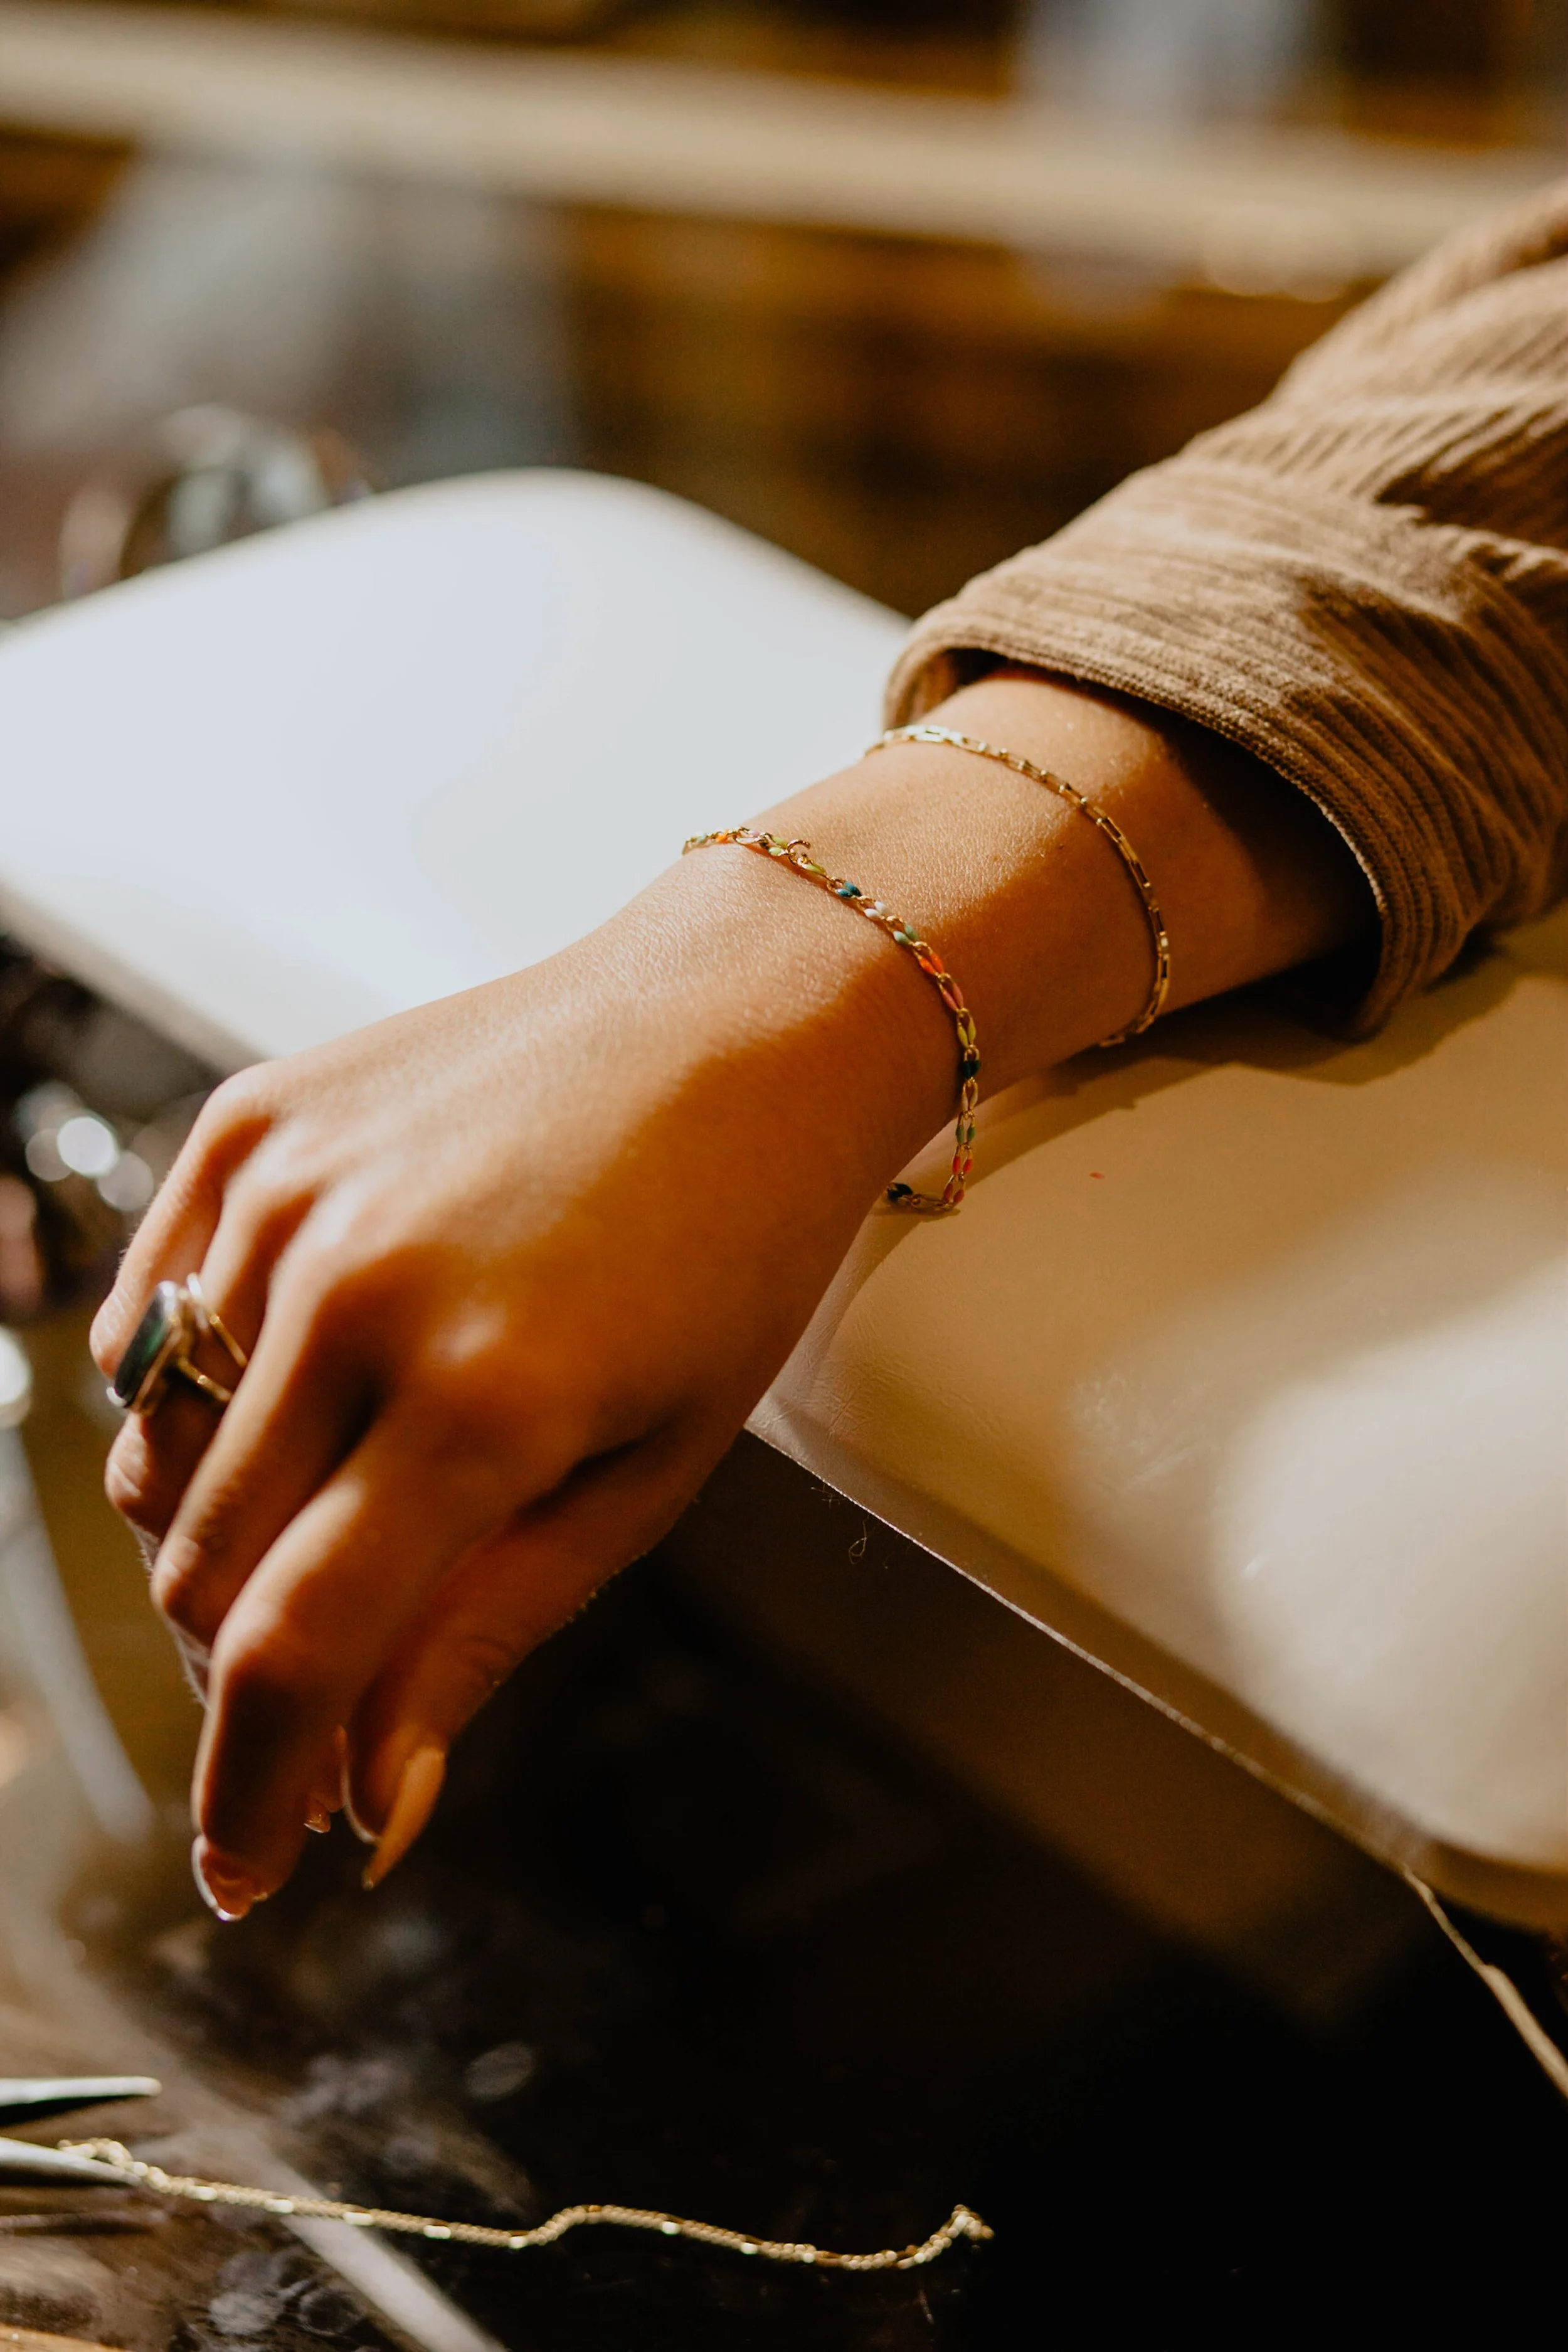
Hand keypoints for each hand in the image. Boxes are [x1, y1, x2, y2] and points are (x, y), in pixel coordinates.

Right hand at [90, 672, 1368, 1915]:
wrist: (740, 1019)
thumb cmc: (729, 1252)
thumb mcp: (645, 1474)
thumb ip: (483, 1637)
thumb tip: (368, 1807)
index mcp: (482, 1399)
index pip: (295, 1653)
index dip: (248, 1791)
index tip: (243, 1870)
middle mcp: (355, 1291)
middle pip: (204, 1566)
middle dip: (247, 1677)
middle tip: (322, 1706)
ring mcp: (284, 1195)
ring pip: (156, 1455)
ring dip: (215, 1542)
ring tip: (328, 1536)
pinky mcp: (248, 1125)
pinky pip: (148, 1319)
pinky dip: (188, 1398)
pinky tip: (286, 1402)